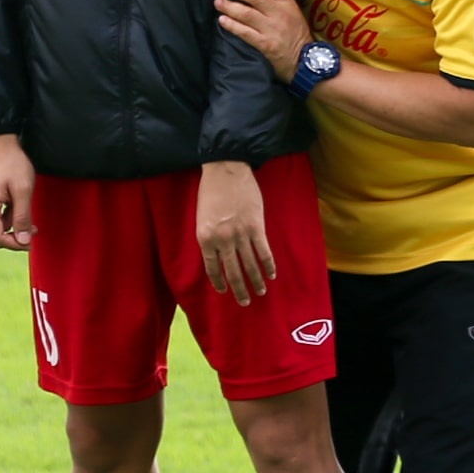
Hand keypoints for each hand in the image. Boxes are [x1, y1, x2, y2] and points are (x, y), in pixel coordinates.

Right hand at [0, 134, 37, 250]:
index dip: (15, 244)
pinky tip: (13, 202)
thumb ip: (22, 217)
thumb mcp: (23, 190)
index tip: (31, 240)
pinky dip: (4, 215)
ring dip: (10, 222)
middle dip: (14, 234)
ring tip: (22, 204)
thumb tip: (23, 241)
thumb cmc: (13, 164)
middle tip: (33, 227)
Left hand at [197, 160, 275, 306]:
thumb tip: (218, 256)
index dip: (219, 282)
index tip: (224, 292)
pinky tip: (271, 275)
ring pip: (250, 265)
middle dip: (239, 290)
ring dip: (255, 281)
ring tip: (260, 292)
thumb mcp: (202, 217)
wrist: (225, 169)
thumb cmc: (211, 191)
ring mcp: (241, 234)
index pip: (212, 268)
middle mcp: (222, 240)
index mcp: (205, 238)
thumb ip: (209, 237)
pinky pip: (263, 252)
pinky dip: (268, 265)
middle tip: (244, 302)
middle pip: (232, 272)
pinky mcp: (256, 227)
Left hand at [215, 0, 310, 82]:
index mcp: (289, 3)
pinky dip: (231, 25)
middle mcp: (280, 14)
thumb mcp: (295, 14)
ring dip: (229, 6)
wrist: (307, 62)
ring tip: (218, 2)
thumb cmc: (298, 37)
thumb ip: (279, 3)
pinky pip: (244, 32)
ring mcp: (272, 29)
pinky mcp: (265, 44)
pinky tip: (222, 20)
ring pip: (246, 13)